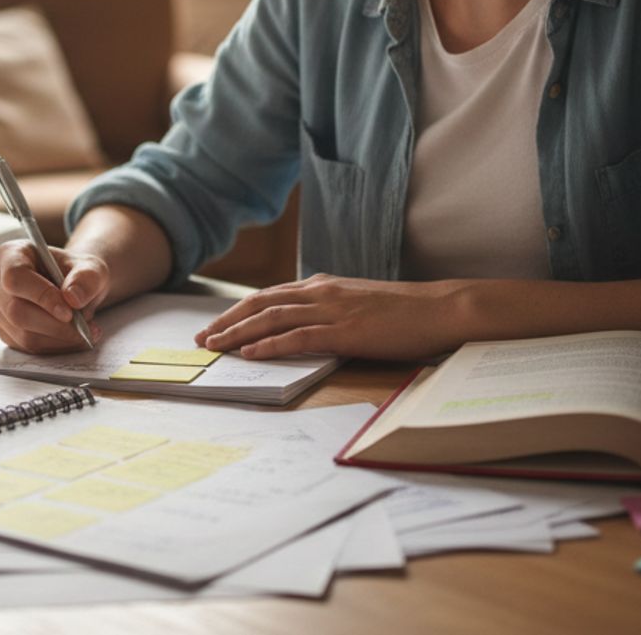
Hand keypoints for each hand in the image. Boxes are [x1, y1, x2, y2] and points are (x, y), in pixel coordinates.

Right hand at [0, 239, 107, 353]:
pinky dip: (55, 346)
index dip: (41, 296)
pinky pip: (27, 347)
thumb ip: (86, 279)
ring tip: (84, 329)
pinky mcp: (5, 331)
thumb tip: (73, 298)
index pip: (15, 278)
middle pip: (16, 311)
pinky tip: (72, 337)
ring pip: (23, 334)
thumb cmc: (76, 274)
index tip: (69, 312)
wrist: (73, 289)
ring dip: (59, 338)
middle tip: (84, 325)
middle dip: (54, 324)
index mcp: (11, 254)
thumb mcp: (91, 268)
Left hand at [194, 274, 472, 360]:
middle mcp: (321, 292)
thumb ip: (330, 309)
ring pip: (271, 318)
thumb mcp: (358, 303)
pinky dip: (269, 345)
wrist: (439, 309)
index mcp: (323, 285)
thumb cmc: (404, 312)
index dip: (239, 310)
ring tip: (214, 347)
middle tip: (201, 338)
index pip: (269, 295)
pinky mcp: (344, 331)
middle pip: (260, 303)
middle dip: (227, 321)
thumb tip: (305, 325)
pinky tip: (250, 354)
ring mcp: (331, 310)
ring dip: (238, 333)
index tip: (216, 325)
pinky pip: (297, 337)